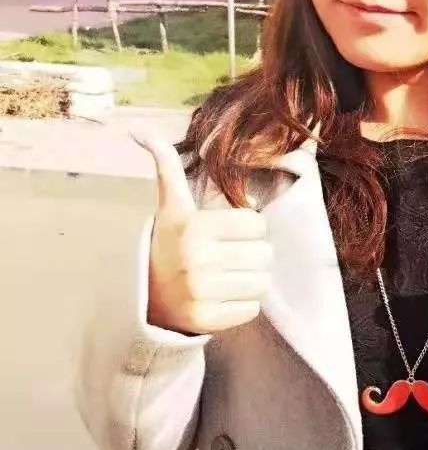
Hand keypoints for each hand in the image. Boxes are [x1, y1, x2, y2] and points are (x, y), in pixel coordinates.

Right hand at [133, 131, 271, 335]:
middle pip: (265, 255)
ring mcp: (201, 293)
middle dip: (252, 255)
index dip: (247, 229)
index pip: (257, 225)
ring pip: (262, 282)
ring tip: (226, 277)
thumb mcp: (171, 206)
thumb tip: (140, 130)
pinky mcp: (206, 320)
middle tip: (229, 257)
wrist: (144, 295)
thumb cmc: (169, 243)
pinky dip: (242, 304)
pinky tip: (221, 297)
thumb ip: (166, 166)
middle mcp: (196, 260)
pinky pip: (252, 308)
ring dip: (250, 280)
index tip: (227, 234)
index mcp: (193, 228)